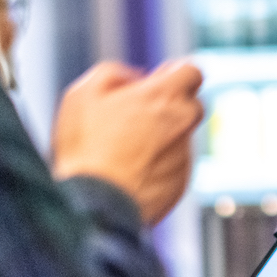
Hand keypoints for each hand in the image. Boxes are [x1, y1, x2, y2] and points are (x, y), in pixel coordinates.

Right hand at [51, 59, 204, 225]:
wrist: (94, 205)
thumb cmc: (86, 148)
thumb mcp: (84, 94)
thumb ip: (114, 74)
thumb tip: (133, 77)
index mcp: (165, 97)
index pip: (192, 71)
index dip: (174, 74)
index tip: (158, 81)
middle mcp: (183, 124)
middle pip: (191, 104)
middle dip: (169, 105)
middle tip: (136, 115)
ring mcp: (184, 156)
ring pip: (180, 137)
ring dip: (161, 137)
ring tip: (122, 150)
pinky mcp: (181, 183)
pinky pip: (174, 165)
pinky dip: (158, 164)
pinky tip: (128, 172)